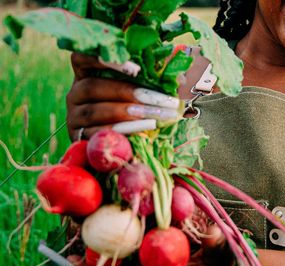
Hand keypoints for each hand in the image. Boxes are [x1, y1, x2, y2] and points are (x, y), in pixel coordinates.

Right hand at [66, 53, 181, 140]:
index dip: (99, 58)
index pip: (82, 58)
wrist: (123, 155)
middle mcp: (75, 95)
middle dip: (128, 92)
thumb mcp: (141, 97)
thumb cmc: (136, 119)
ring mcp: (74, 119)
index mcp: (86, 77)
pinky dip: (122, 131)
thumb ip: (152, 82)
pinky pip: (97, 133)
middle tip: (158, 100)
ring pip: (94, 111)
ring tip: (155, 116)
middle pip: (93, 87)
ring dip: (127, 113)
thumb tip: (179, 77)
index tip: (130, 63)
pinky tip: (143, 130)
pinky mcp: (78, 140)